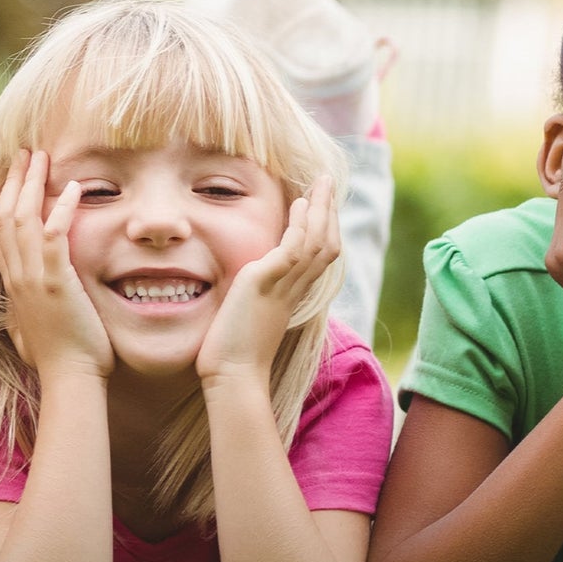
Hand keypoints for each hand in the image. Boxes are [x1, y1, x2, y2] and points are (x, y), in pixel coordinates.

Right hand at [0, 149, 112, 379]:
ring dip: (32, 184)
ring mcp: (32, 278)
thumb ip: (24, 312)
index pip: (0, 231)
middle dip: (14, 181)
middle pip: (6, 216)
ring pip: (23, 219)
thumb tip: (18, 313)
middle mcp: (16, 276)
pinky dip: (62, 209)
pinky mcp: (55, 282)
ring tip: (41, 157)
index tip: (14, 175)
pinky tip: (74, 188)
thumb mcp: (30, 329)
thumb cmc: (57, 359)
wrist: (68, 378)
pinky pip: (54, 236)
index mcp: (12, 284)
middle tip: (24, 154)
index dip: (5, 198)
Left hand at [196, 176, 339, 385]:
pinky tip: (300, 204)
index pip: (317, 257)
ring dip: (321, 210)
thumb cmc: (233, 356)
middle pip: (326, 244)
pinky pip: (293, 249)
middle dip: (329, 212)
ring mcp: (282, 286)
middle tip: (328, 184)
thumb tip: (245, 289)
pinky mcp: (264, 284)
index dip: (322, 229)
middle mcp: (293, 289)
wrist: (233, 377)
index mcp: (290, 296)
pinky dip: (300, 225)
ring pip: (316, 242)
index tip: (318, 205)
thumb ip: (254, 299)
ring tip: (320, 183)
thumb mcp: (248, 318)